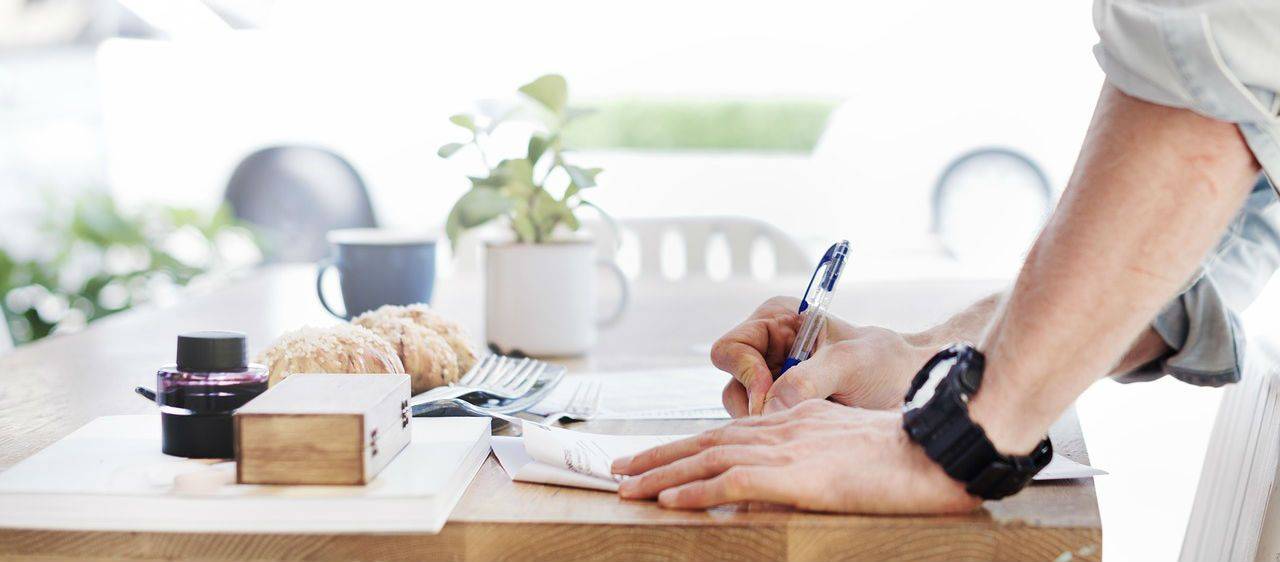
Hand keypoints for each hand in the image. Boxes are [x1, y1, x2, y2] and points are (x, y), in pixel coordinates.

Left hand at [612, 400, 978, 513]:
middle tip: (619, 469)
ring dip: (661, 474)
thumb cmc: (906, 453)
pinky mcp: (795, 474)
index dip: (685, 445)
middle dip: (658, 456)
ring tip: (626, 487)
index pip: (726, 432)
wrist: (936, 450)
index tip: (654, 457)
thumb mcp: (848, 447)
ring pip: (707, 459)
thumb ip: (811, 455)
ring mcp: (786, 450)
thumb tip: (781, 479)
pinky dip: (695, 490)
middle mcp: (782, 428)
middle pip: (706, 441)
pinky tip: (668, 500)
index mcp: (794, 420)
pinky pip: (732, 482)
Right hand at [711, 296, 933, 415]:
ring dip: (770, 422)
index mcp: (776, 320)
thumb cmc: (886, 363)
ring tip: (811, 422)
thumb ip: (807, 380)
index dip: (746, 374)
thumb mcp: (849, 363)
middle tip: (791, 418)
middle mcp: (767, 350)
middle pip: (733, 383)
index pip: (731, 348)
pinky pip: (762, 427)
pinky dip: (779, 434)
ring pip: (744, 410)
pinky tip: (808, 432)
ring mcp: (773, 382)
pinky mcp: (783, 410)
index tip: (772, 396)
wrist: (914, 388)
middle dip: (757, 405)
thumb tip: (769, 407)